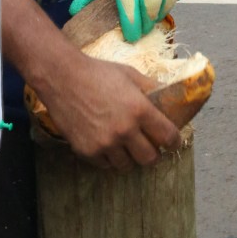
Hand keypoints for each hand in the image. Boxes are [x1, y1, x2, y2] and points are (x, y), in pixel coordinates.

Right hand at [43, 53, 181, 169]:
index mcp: (139, 109)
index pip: (168, 136)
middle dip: (153, 154)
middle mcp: (125, 130)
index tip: (173, 142)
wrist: (62, 77)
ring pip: (127, 165)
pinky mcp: (87, 151)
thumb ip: (151, 87)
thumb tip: (170, 93)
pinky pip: (106, 165)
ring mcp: (105, 143)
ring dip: (129, 157)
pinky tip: (106, 144)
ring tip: (125, 146)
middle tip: (149, 146)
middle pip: (150, 159)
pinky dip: (109, 157)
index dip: (174, 141)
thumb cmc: (98, 72)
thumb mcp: (129, 74)